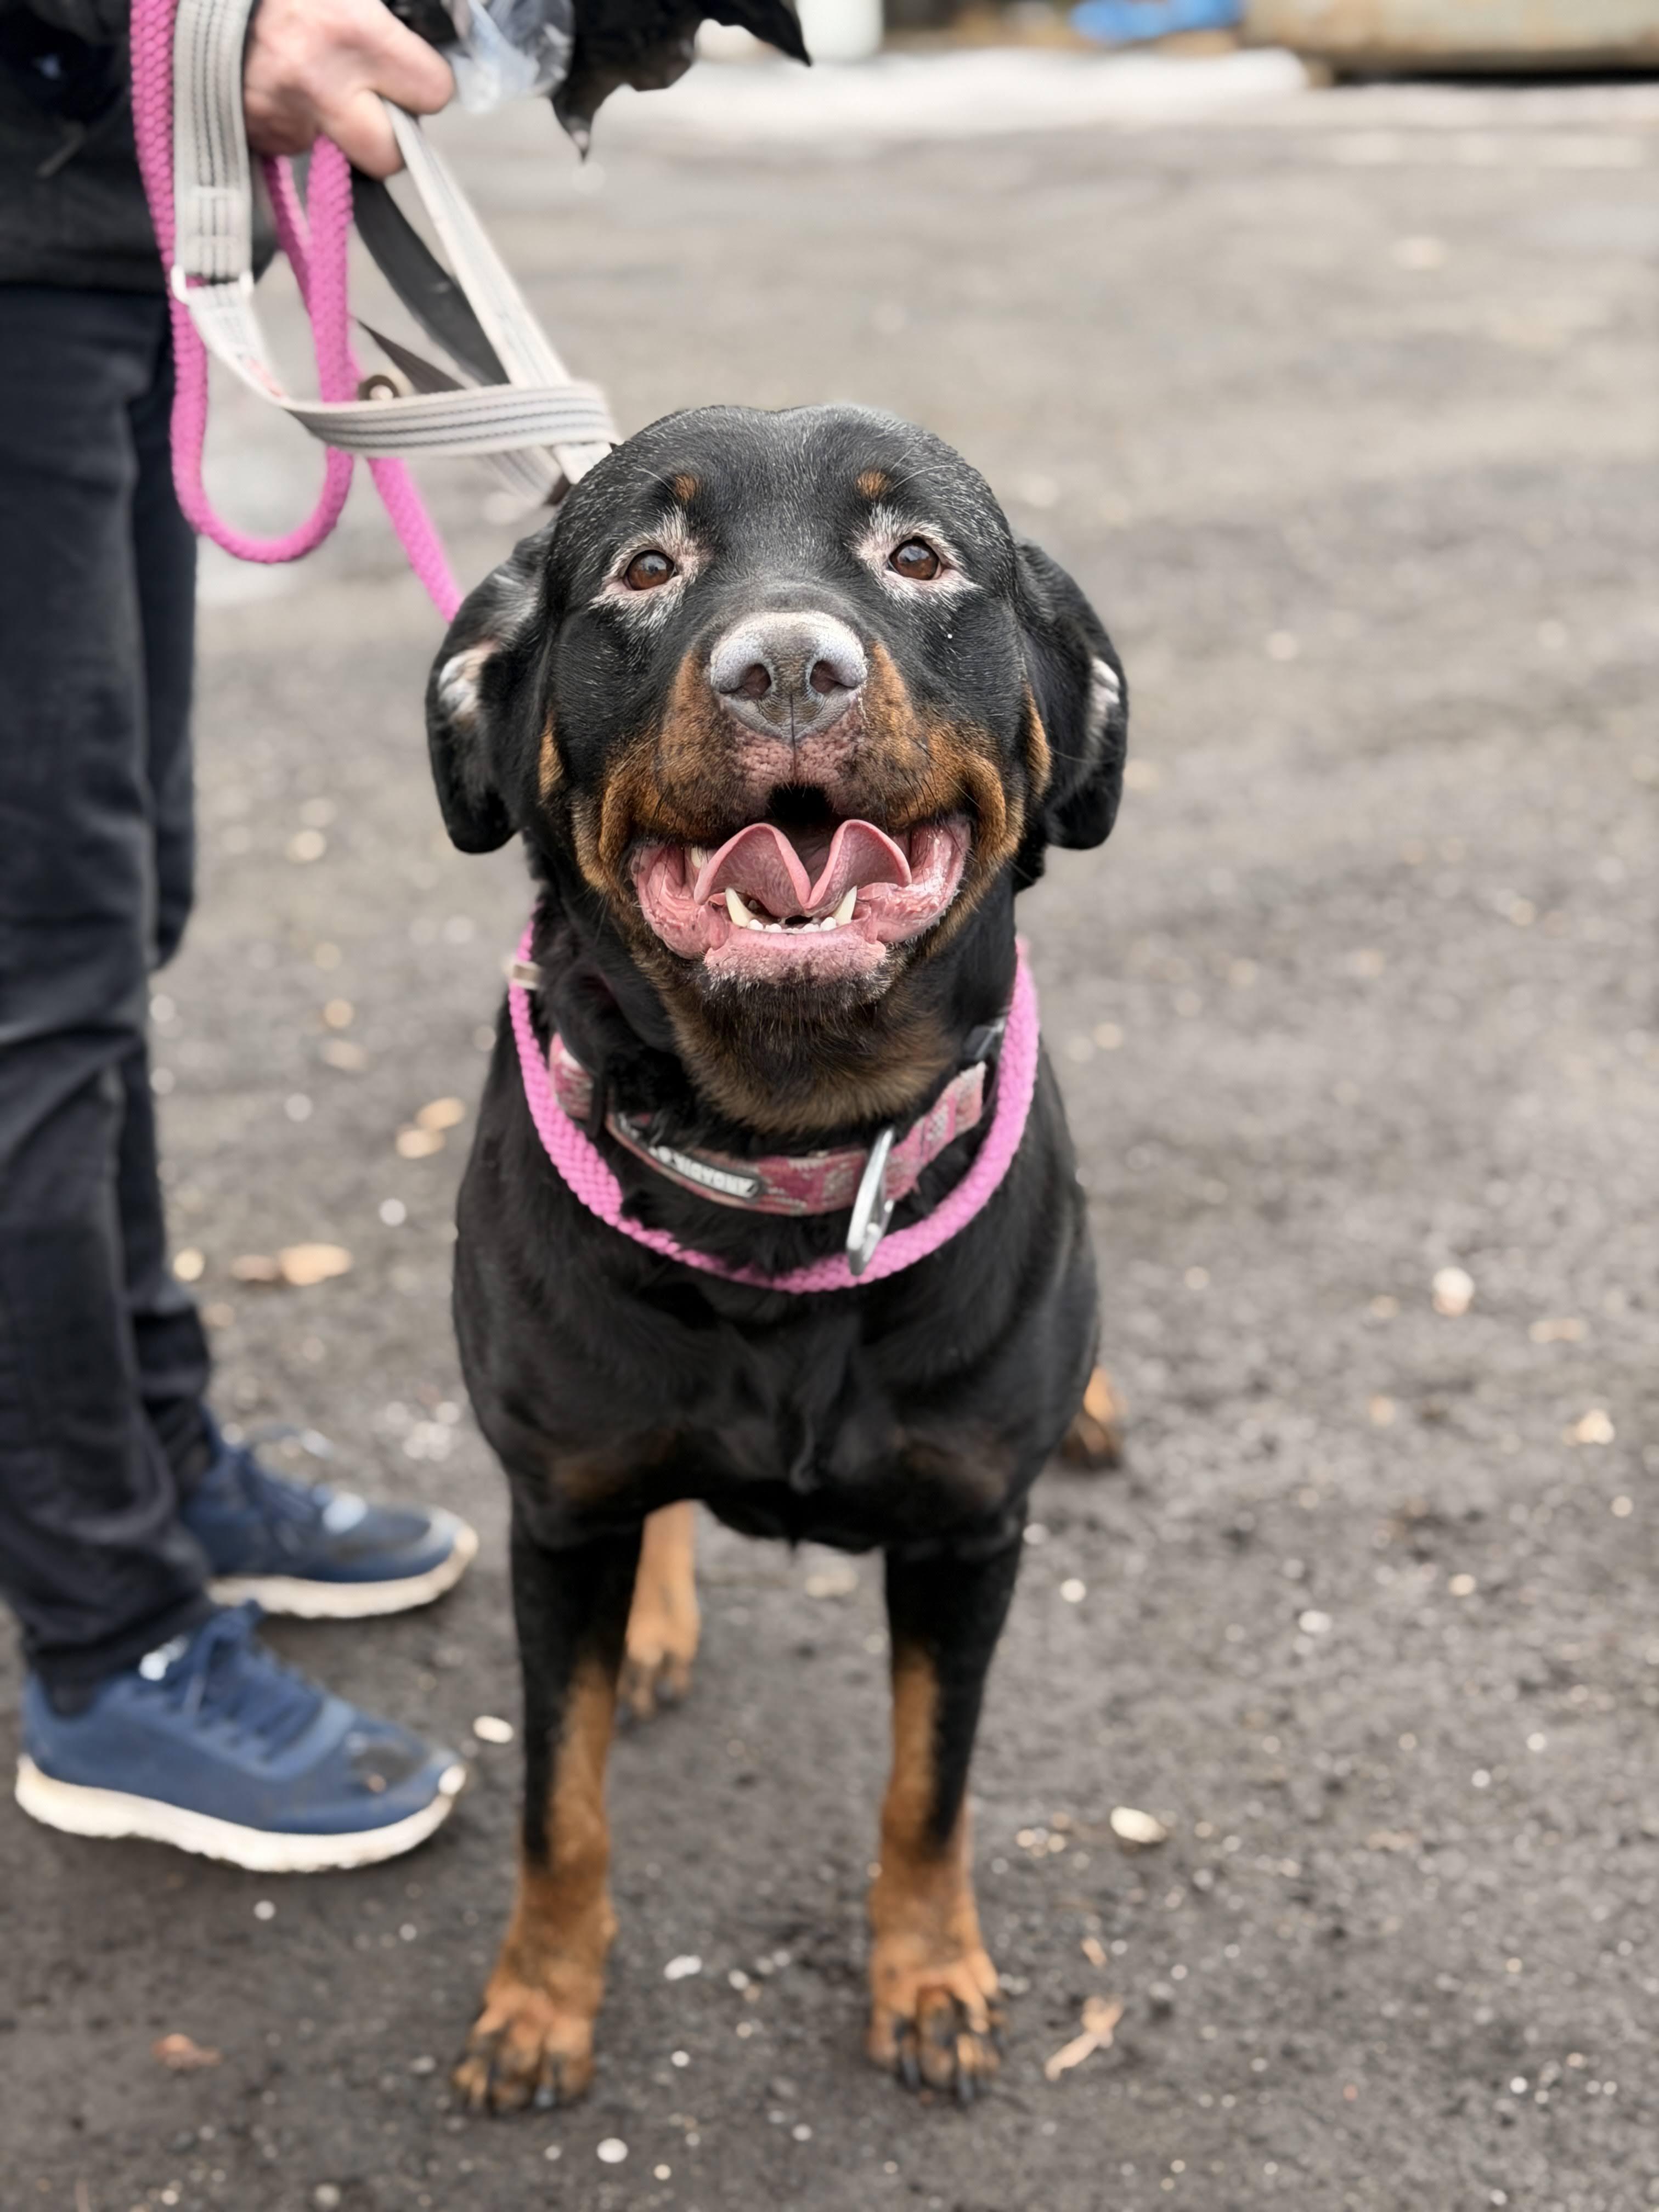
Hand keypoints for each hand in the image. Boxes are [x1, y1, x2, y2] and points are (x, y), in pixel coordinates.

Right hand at [243, 0, 453, 178]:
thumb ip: (392, 9)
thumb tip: (439, 26)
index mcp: (352, 29)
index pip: (431, 92)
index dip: (427, 83)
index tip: (413, 70)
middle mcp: (318, 82)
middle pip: (388, 154)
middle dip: (389, 133)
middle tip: (376, 97)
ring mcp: (281, 114)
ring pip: (340, 153)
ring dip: (338, 125)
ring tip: (314, 73)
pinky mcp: (253, 132)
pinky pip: (295, 143)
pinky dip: (296, 120)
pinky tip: (280, 79)